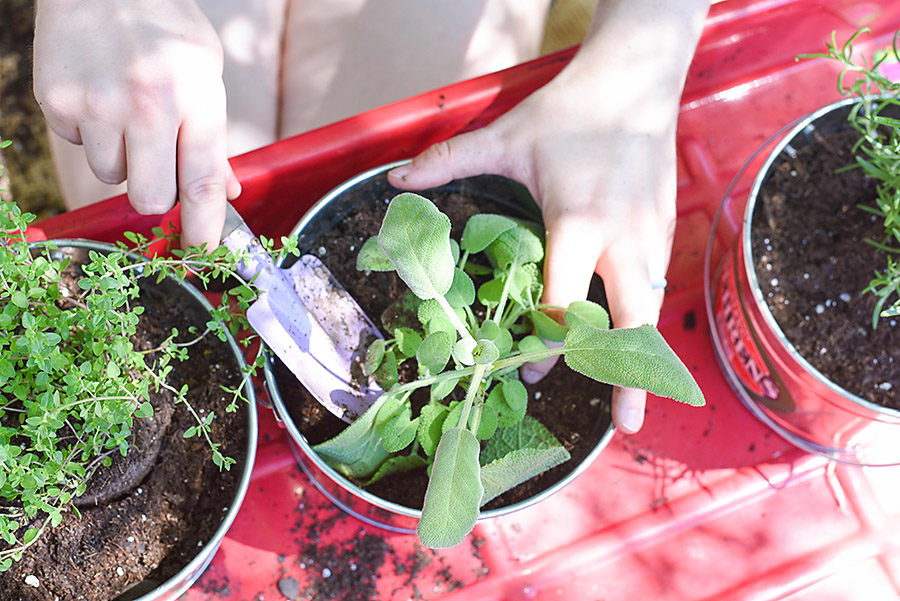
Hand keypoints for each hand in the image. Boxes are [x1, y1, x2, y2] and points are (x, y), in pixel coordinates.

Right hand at [33, 0, 240, 248]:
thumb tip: (226, 192)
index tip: (204, 251)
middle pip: (149, 197)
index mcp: (194, 97)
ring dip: (122, 160)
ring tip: (126, 111)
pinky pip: (80, 148)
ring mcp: (96, 104)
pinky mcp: (56, 101)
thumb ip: (214, 136)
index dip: (204, 227)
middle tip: (157, 165)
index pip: (202, 182)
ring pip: (111, 177)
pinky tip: (98, 95)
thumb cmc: (164, 28)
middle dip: (155, 195)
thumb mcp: (206, 72)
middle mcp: (146, 105)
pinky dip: (91, 134)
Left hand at [387, 0, 707, 432]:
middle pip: (633, 321)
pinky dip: (643, 318)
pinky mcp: (665, 231)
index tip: (531, 370)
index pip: (564, 300)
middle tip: (625, 426)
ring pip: (650, 309)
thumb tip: (396, 180)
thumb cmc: (569, 111)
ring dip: (642, 355)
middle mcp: (623, 238)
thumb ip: (450, 161)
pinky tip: (632, 344)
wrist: (635, 80)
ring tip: (635, 401)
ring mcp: (652, 237)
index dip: (547, 341)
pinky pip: (655, 285)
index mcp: (580, 221)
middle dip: (630, 375)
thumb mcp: (505, 137)